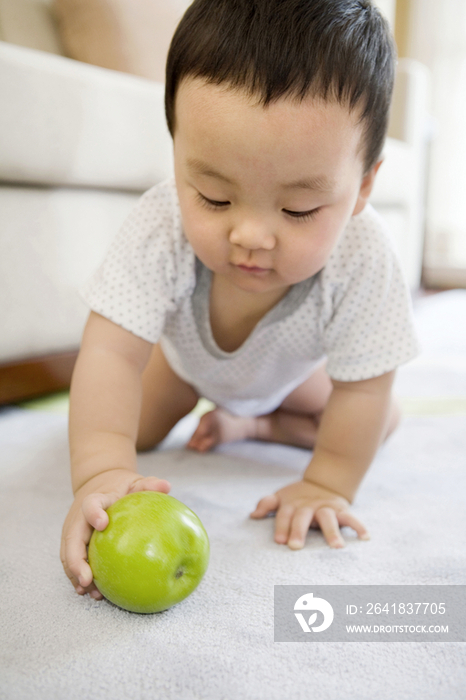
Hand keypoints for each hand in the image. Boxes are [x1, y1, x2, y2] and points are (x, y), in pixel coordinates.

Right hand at [60, 469, 170, 598]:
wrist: (99, 483)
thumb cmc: (121, 487)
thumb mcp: (136, 482)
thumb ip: (149, 485)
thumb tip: (166, 486)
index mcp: (96, 499)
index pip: (91, 504)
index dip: (94, 513)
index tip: (103, 524)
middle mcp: (79, 516)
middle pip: (71, 538)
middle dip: (76, 560)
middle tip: (87, 579)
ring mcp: (73, 530)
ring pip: (68, 553)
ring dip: (75, 573)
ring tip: (89, 591)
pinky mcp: (73, 542)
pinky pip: (72, 560)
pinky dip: (78, 576)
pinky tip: (91, 592)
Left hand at [250, 479, 369, 549]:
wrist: (323, 483)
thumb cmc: (297, 498)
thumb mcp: (281, 498)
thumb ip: (267, 504)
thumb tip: (253, 514)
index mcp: (292, 504)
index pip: (284, 514)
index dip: (281, 526)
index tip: (280, 541)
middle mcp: (308, 505)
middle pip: (303, 516)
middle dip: (299, 530)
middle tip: (295, 547)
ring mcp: (325, 507)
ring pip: (328, 517)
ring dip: (332, 532)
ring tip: (337, 547)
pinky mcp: (341, 509)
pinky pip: (351, 517)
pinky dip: (358, 526)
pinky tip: (365, 538)